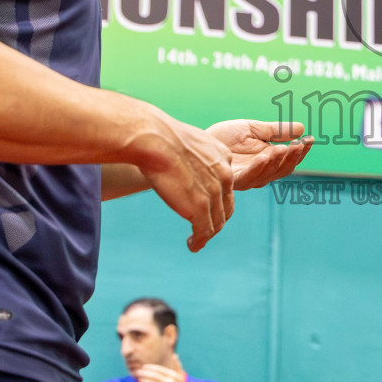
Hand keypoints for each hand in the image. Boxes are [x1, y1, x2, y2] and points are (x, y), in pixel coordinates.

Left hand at [136, 358, 188, 381]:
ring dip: (143, 381)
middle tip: (138, 372)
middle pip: (154, 376)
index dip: (150, 367)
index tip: (143, 367)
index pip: (159, 369)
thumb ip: (177, 365)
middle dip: (144, 373)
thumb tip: (175, 355)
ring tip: (139, 379)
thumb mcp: (180, 376)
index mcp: (173, 376)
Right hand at [139, 114, 234, 252]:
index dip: (218, 199)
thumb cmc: (161, 137)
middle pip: (226, 207)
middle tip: (204, 228)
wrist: (155, 140)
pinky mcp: (199, 207)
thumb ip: (193, 156)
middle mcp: (224, 176)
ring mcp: (213, 193)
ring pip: (217, 222)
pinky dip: (199, 241)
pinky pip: (204, 231)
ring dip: (207, 234)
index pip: (226, 186)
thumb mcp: (188, 143)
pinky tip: (192, 245)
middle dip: (216, 220)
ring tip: (196, 241)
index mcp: (223, 158)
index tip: (207, 207)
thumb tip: (179, 161)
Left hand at [207, 119, 313, 189]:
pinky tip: (265, 155)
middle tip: (300, 144)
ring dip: (278, 161)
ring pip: (268, 174)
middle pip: (282, 170)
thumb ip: (275, 131)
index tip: (309, 139)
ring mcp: (247, 178)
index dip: (300, 151)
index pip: (289, 160)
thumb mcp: (253, 129)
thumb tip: (300, 128)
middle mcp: (259, 173)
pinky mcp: (232, 179)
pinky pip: (249, 176)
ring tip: (285, 147)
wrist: (199, 140)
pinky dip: (259, 166)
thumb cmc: (224, 136)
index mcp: (267, 162)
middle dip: (293, 157)